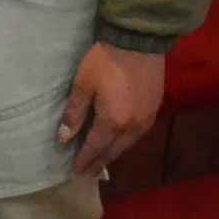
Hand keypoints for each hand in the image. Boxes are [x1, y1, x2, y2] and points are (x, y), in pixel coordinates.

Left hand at [58, 42, 164, 179]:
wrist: (139, 43)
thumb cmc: (105, 62)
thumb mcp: (82, 86)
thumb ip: (74, 114)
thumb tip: (64, 138)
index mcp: (113, 122)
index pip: (95, 147)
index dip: (84, 159)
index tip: (75, 171)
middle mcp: (133, 127)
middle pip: (113, 151)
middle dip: (99, 163)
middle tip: (88, 175)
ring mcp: (147, 119)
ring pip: (128, 145)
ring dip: (114, 154)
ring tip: (102, 162)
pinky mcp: (154, 109)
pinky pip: (138, 135)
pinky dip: (126, 143)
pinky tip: (120, 143)